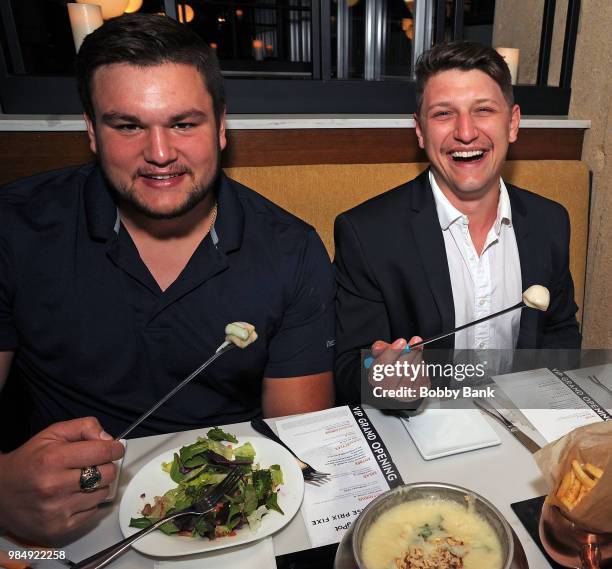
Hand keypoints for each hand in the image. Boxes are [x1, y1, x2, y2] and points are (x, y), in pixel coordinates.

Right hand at [0, 417, 124, 544]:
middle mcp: (55, 486)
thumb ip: (84, 427)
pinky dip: (89, 502)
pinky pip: (92, 511)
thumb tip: (109, 439)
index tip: (115, 448)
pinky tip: (74, 496)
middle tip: (95, 464)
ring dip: (98, 485)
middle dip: (106, 466)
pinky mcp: (59, 527)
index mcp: (54, 459)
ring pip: (102, 493)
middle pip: (107, 474)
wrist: (0, 493)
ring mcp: (57, 510)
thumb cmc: (30, 459)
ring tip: (82, 481)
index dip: (115, 448)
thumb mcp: (53, 433)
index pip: (103, 452)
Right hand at [368, 336, 428, 402]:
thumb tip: (379, 347)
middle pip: (398, 372)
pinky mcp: (417, 392)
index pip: (381, 366)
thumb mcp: (383, 353)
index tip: (401, 341)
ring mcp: (402, 393)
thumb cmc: (390, 365)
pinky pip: (422, 376)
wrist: (402, 378)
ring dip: (417, 357)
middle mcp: (387, 389)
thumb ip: (380, 348)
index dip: (392, 353)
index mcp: (375, 378)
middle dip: (408, 354)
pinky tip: (419, 360)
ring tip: (417, 348)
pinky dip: (422, 365)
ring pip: (412, 373)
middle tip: (415, 342)